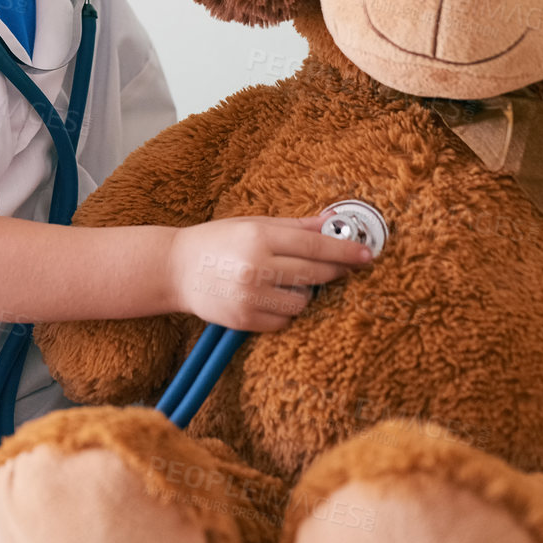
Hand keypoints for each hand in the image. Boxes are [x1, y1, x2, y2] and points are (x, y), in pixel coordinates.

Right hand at [165, 214, 372, 331]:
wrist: (174, 269)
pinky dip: (285, 310)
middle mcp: (256, 266)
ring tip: (285, 281)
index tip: (368, 255)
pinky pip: (284, 319)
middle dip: (334, 270)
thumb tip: (331, 222)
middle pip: (316, 273)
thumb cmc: (215, 241)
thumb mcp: (252, 223)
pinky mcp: (245, 319)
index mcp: (259, 236)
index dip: (346, 250)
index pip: (316, 245)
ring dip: (304, 292)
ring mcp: (251, 296)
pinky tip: (270, 296)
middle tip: (341, 268)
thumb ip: (294, 226)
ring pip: (303, 301)